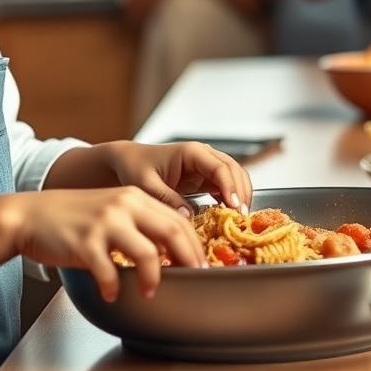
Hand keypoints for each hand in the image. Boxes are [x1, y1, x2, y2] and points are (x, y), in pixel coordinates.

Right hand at [8, 187, 205, 301]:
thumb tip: (170, 253)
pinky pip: (109, 271)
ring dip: (154, 278)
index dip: (195, 246)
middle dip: (188, 261)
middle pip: (172, 233)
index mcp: (134, 196)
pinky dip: (113, 287)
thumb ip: (139, 223)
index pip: (179, 219)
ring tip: (149, 291)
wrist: (31, 215)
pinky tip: (110, 293)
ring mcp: (105, 222)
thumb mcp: (111, 210)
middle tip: (192, 280)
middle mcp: (123, 204)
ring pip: (147, 253)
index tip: (201, 266)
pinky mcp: (84, 241)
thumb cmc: (73, 218)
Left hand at [97, 140, 252, 216]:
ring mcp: (206, 164)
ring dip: (240, 194)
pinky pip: (226, 185)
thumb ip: (166, 198)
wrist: (128, 161)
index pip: (220, 167)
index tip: (235, 208)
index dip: (230, 187)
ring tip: (239, 218)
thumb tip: (189, 216)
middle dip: (241, 192)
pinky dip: (232, 197)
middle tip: (242, 218)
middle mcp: (203, 155)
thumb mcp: (146, 184)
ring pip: (235, 176)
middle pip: (234, 169)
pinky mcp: (205, 176)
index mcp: (191, 152)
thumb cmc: (135, 168)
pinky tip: (231, 215)